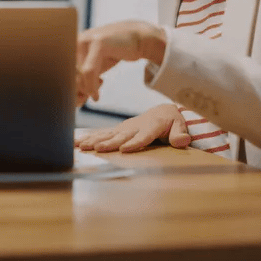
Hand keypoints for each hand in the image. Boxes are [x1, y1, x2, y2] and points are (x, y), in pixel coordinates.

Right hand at [75, 104, 190, 152]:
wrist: (162, 111)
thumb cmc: (172, 122)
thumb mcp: (180, 126)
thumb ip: (180, 134)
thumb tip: (183, 141)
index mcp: (151, 125)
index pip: (143, 136)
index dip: (134, 142)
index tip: (125, 149)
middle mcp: (134, 126)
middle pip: (121, 136)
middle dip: (108, 143)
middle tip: (96, 150)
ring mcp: (124, 128)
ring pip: (108, 134)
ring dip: (94, 140)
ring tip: (81, 147)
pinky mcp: (117, 130)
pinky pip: (102, 134)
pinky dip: (89, 137)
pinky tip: (77, 143)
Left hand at [76, 20, 166, 102]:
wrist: (138, 38)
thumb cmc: (114, 53)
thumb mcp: (96, 65)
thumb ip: (84, 77)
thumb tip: (74, 100)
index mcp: (72, 44)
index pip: (63, 70)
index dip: (69, 87)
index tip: (79, 99)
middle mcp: (76, 40)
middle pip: (68, 73)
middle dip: (76, 90)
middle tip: (85, 99)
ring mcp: (86, 39)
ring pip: (78, 73)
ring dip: (85, 90)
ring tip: (94, 95)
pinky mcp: (98, 43)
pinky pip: (88, 71)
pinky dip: (91, 86)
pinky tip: (96, 95)